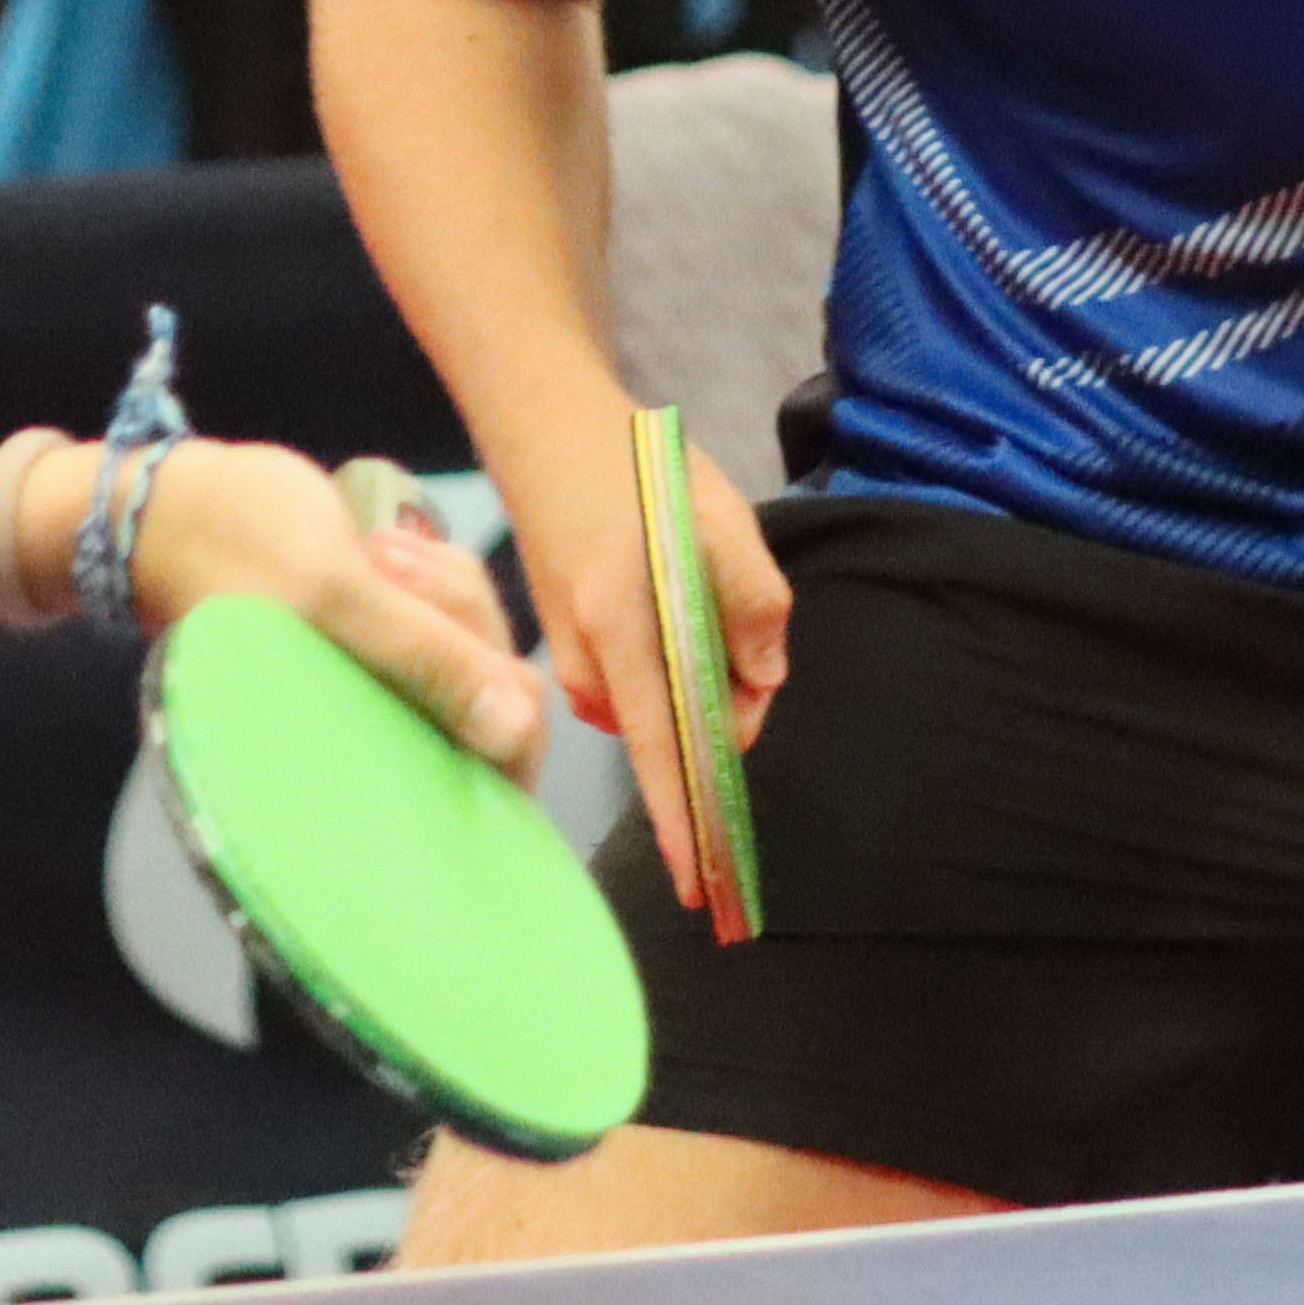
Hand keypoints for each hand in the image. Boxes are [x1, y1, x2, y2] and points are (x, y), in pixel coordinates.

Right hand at [121, 439, 548, 774]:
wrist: (164, 510)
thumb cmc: (236, 546)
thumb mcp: (338, 596)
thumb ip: (429, 660)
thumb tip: (516, 729)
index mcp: (373, 753)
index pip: (497, 777)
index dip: (513, 714)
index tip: (462, 638)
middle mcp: (388, 737)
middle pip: (498, 698)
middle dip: (464, 616)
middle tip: (387, 562)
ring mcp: (387, 693)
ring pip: (477, 648)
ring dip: (445, 586)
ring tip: (373, 550)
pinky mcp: (383, 650)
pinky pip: (450, 619)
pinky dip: (434, 577)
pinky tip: (383, 547)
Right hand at [494, 421, 788, 900]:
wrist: (541, 424)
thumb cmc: (634, 465)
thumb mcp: (718, 518)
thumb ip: (754, 603)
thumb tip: (762, 685)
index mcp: (620, 630)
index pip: (658, 750)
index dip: (684, 819)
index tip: (703, 881)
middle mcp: (585, 662)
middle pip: (669, 732)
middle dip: (719, 716)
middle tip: (742, 642)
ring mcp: (568, 658)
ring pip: (656, 706)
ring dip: (696, 681)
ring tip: (698, 591)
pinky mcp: (564, 645)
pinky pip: (634, 684)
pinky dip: (666, 665)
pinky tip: (667, 597)